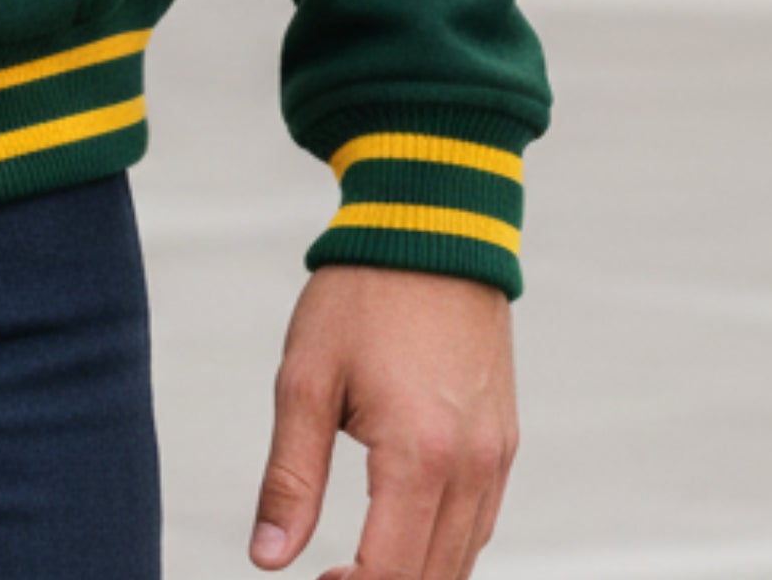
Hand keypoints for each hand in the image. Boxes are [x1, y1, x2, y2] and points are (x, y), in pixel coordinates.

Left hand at [250, 267, 515, 579]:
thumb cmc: (359, 296)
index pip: (392, 574)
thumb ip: (289, 477)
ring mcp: (497, 457)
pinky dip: (445, 545)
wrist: (431, 228)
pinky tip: (403, 533)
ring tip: (357, 566)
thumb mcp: (304, 379)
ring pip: (463, 558)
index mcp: (419, 456)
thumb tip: (266, 558)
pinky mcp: (505, 442)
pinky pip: (481, 522)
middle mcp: (472, 468)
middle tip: (330, 577)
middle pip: (435, 577)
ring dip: (416, 573)